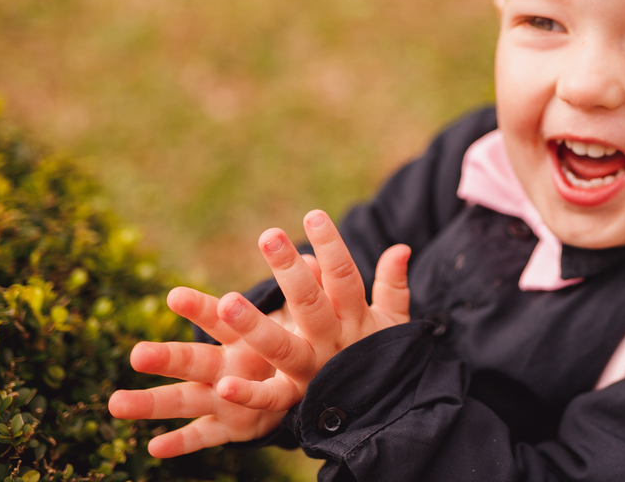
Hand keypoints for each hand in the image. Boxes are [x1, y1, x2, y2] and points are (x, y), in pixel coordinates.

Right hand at [107, 284, 305, 456]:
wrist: (300, 378)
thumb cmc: (298, 338)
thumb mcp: (307, 315)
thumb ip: (310, 289)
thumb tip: (318, 260)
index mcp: (243, 336)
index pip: (219, 319)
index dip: (200, 309)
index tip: (173, 296)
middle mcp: (226, 365)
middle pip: (194, 360)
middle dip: (167, 357)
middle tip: (137, 355)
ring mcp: (224, 398)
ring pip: (186, 400)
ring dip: (154, 403)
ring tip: (116, 404)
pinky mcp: (235, 426)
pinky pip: (206, 437)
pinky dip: (182, 443)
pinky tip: (155, 449)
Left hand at [212, 209, 410, 412]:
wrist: (385, 408)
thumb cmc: (378, 353)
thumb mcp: (392, 320)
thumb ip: (393, 285)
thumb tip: (401, 247)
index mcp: (355, 318)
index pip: (344, 277)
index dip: (332, 246)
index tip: (314, 215)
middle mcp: (333, 342)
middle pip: (310, 303)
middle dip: (289, 271)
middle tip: (269, 235)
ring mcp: (313, 370)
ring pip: (283, 348)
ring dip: (255, 326)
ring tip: (227, 301)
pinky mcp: (295, 398)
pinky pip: (270, 399)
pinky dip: (248, 394)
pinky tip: (223, 384)